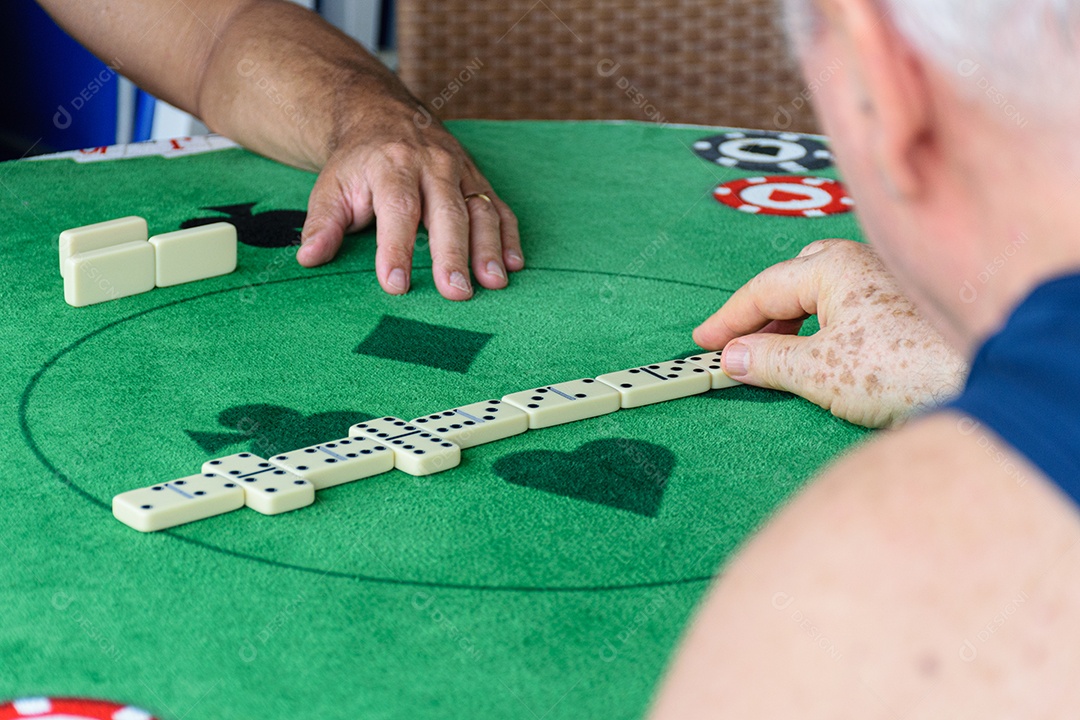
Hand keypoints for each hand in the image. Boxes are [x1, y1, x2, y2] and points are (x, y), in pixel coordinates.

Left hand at [295, 100, 522, 300]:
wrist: (383, 115)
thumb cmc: (358, 163)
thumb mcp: (331, 187)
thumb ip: (323, 224)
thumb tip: (309, 258)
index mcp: (392, 165)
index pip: (398, 210)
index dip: (397, 249)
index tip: (396, 285)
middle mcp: (432, 164)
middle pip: (447, 212)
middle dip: (453, 254)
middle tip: (456, 292)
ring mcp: (461, 171)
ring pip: (480, 210)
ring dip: (490, 248)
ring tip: (493, 283)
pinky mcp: (478, 181)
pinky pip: (500, 208)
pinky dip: (510, 236)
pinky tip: (514, 264)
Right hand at [693, 240, 966, 427]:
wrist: (981, 382)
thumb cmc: (900, 369)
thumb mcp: (818, 372)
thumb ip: (767, 361)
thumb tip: (731, 357)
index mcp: (832, 266)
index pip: (763, 289)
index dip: (728, 319)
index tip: (703, 342)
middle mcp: (859, 262)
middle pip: (794, 280)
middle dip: (763, 314)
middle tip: (739, 348)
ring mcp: (886, 281)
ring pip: (823, 292)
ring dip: (793, 322)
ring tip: (777, 357)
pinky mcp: (906, 306)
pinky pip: (847, 306)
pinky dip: (822, 327)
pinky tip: (826, 354)